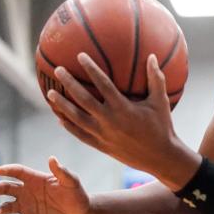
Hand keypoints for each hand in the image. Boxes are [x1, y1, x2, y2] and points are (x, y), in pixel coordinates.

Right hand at [0, 157, 88, 213]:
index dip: (7, 170)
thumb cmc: (77, 196)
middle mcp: (27, 192)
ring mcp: (27, 207)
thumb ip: (62, 172)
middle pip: (6, 188)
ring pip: (7, 207)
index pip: (17, 172)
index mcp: (35, 180)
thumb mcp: (71, 182)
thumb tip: (52, 158)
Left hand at [47, 53, 199, 188]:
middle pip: (83, 99)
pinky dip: (69, 126)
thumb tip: (153, 57)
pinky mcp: (101, 146)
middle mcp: (109, 120)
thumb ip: (156, 79)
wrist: (160, 157)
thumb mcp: (161, 103)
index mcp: (123, 108)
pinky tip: (60, 118)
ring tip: (50, 93)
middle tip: (58, 70)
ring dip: (62, 105)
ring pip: (76, 118)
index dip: (90, 68)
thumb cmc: (162, 127)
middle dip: (69, 83)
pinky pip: (80, 135)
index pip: (102, 83)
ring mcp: (103, 134)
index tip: (79, 56)